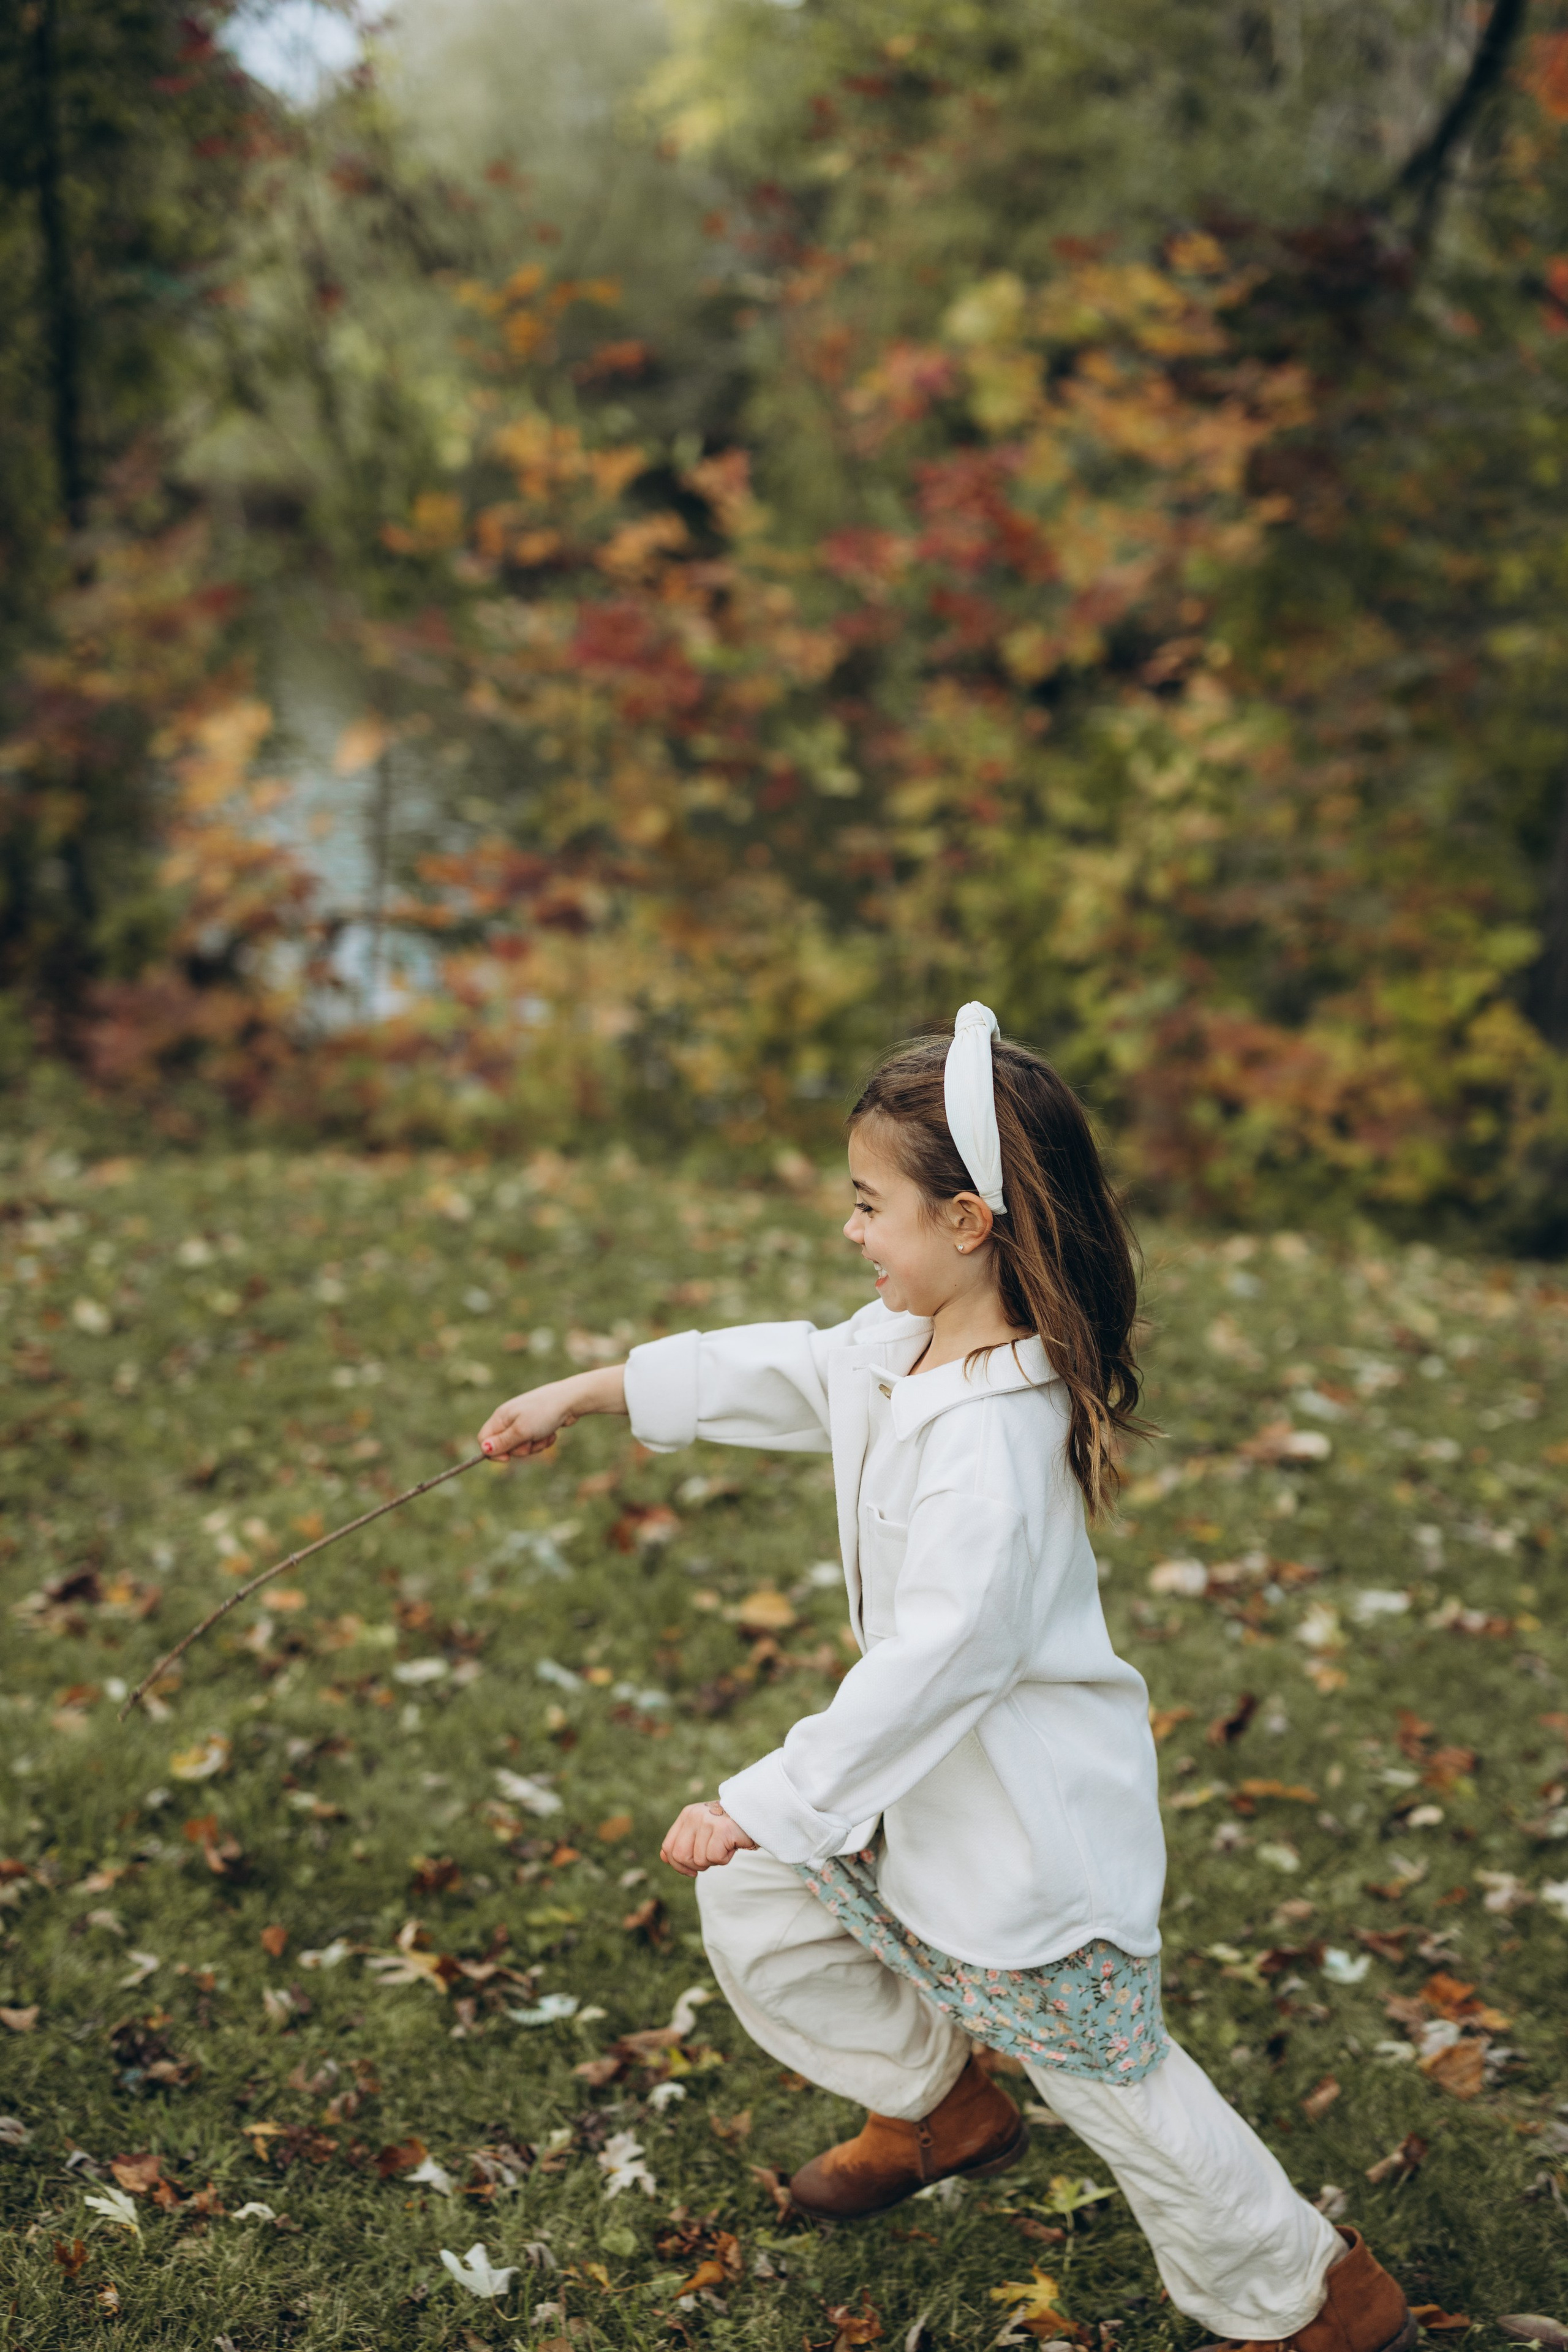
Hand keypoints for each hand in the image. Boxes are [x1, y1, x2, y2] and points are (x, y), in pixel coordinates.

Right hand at [478, 1365, 625, 1461]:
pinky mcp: (537, 1424)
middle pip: (504, 1446)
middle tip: (531, 1441)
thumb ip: (502, 1442)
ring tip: (545, 1435)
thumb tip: (484, 1450)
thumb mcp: (521, 1431)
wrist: (571, 1400)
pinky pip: (535, 1441)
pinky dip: (543, 1441)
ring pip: (522, 1446)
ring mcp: (524, 1421)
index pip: (484, 1440)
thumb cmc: (544, 1413)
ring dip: (535, 1446)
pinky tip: (552, 1434)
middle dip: (520, 1449)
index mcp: (501, 1417)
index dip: (493, 1452)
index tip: (508, 1458)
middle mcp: (509, 1418)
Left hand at [659, 1801, 756, 1877]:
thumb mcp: (702, 1832)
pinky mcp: (722, 1829)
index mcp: (686, 1815)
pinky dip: (725, 1858)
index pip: (668, 1847)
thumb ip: (683, 1843)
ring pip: (699, 1860)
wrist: (755, 1813)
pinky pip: (715, 1857)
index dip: (677, 1865)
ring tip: (725, 1846)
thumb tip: (664, 1857)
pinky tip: (732, 1845)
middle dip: (695, 1865)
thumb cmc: (727, 1828)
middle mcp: (693, 1816)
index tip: (691, 1870)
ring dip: (714, 1861)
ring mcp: (707, 1821)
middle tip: (711, 1858)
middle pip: (680, 1856)